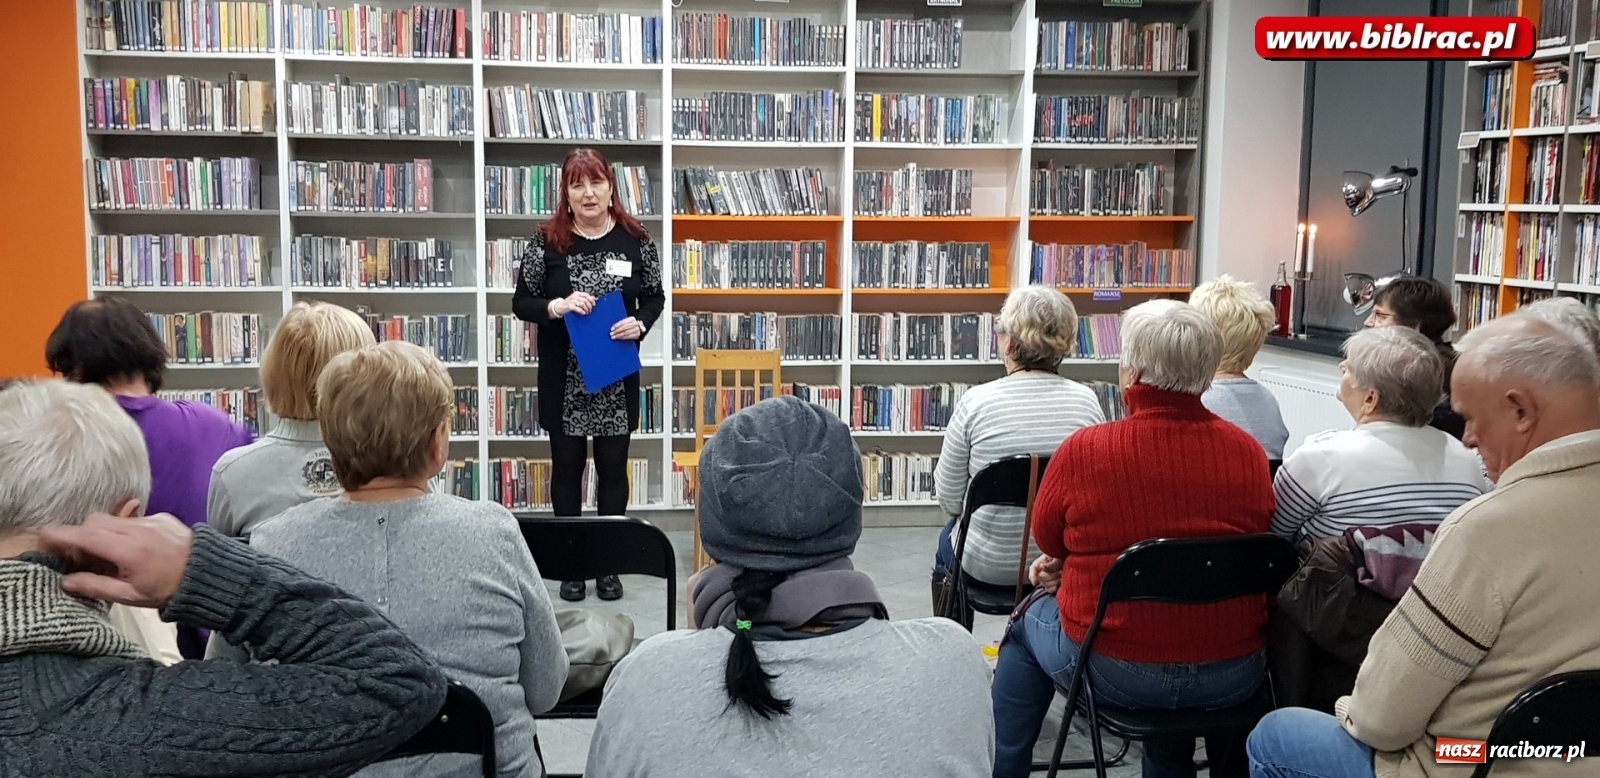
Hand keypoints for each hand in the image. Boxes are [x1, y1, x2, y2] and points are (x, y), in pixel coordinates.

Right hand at [38, 513, 193, 608]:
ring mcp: (150, 519)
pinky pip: (132, 519)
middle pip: (93, 521)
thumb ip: (95, 586)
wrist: (209, 574)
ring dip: (103, 533)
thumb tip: (66, 581)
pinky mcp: (161, 517)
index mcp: (126, 549)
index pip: (82, 534)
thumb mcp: (130, 595)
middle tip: (85, 558)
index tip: (47, 540)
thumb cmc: (168, 589)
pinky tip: (136, 550)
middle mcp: (136, 529)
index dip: (60, 536)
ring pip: (112, 518)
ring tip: (112, 557)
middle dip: (82, 535)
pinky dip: (125, 531)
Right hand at [548, 291, 593, 316]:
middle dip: (589, 306)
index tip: (594, 304)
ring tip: (587, 312)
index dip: (591, 299)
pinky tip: (583, 313)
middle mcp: (575, 296)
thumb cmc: (568, 303)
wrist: (559, 306)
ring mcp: (572, 301)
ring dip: (586, 309)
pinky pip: (578, 308)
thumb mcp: (577, 299)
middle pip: (585, 300)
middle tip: (590, 310)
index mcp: (577, 293)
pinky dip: (582, 311)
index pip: (586, 295)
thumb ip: (584, 298)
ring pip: (583, 304)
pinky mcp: (570, 306)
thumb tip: (593, 297)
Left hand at [610, 316, 643, 340]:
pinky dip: (622, 338)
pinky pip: (628, 337)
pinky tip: (619, 338)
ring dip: (618, 335)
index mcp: (631, 319)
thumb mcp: (628, 321)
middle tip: (611, 334)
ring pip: (625, 333)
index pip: (623, 322)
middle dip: (616, 331)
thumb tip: (613, 328)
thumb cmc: (632, 324)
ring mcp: (636, 330)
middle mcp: (634, 324)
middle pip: (624, 328)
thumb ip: (622, 323)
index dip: (616, 325)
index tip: (612, 329)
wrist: (641, 328)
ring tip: (614, 337)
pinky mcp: (637, 335)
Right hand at [1028, 554, 1062, 593]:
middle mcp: (1041, 571)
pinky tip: (1058, 585)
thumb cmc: (1064, 556)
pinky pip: (1049, 590)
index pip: (1033, 568)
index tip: (1035, 582)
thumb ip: (1050, 563)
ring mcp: (1046, 579)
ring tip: (1063, 575)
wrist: (1071, 560)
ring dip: (1055, 580)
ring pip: (1045, 584)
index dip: (1033, 576)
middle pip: (1040, 577)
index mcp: (1040, 562)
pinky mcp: (1052, 585)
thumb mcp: (1057, 556)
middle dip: (1051, 575)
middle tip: (1061, 571)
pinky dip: (1053, 588)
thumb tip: (1042, 567)